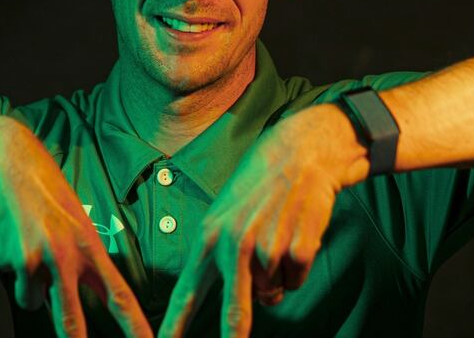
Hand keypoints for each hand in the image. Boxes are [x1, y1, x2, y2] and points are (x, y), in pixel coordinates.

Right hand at [0, 116, 153, 337]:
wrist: (1, 158)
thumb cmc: (38, 185)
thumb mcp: (71, 217)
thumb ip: (75, 257)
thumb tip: (66, 294)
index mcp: (90, 243)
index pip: (118, 294)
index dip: (136, 327)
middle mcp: (68, 254)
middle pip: (73, 319)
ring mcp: (39, 258)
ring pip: (33, 300)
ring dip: (29, 285)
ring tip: (26, 245)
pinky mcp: (12, 258)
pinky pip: (13, 281)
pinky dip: (10, 268)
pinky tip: (10, 236)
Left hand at [159, 104, 366, 336]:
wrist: (299, 153)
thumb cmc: (258, 188)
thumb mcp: (226, 217)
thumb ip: (223, 259)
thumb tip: (241, 302)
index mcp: (209, 237)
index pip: (187, 291)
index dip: (174, 325)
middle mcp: (234, 244)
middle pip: (234, 308)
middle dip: (232, 334)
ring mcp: (268, 245)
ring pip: (273, 293)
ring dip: (278, 280)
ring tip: (278, 242)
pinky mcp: (298, 244)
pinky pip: (297, 280)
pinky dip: (299, 269)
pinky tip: (297, 239)